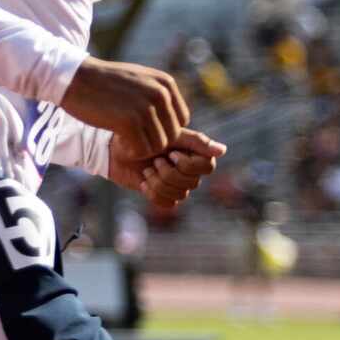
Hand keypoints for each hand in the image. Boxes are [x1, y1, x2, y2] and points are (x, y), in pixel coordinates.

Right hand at [60, 57, 188, 157]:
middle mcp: (160, 94)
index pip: (181, 119)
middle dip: (154, 142)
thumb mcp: (138, 80)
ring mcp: (145, 107)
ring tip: (124, 142)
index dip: (164, 130)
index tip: (143, 131)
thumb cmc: (102, 82)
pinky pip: (142, 150)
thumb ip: (156, 95)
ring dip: (142, 150)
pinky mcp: (129, 121)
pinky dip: (131, 153)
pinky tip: (118, 143)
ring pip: (159, 145)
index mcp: (165, 83)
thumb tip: (173, 119)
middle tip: (132, 140)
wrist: (73, 78)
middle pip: (172, 134)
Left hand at [109, 128, 225, 207]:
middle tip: (154, 161)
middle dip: (168, 173)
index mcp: (196, 154)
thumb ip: (196, 141)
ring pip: (179, 194)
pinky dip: (152, 193)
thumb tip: (223, 151)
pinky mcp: (164, 196)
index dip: (187, 164)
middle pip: (192, 183)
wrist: (116, 151)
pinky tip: (144, 182)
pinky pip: (168, 204)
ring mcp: (178, 185)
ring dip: (158, 182)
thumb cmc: (143, 136)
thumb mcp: (169, 135)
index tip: (170, 153)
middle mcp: (191, 172)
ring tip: (147, 170)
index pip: (207, 168)